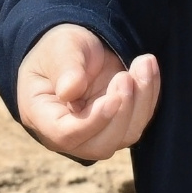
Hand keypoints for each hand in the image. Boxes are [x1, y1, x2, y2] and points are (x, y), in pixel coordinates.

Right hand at [14, 25, 161, 161]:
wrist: (75, 49)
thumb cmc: (60, 49)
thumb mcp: (60, 48)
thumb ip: (65, 68)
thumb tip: (70, 91)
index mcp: (42, 116)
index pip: (66, 135)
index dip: (92, 122)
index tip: (113, 98)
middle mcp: (69, 133)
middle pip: (100, 144)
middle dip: (122, 114)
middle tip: (125, 76)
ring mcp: (96, 133)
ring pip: (126, 135)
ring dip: (141, 100)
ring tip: (143, 62)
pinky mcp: (118, 125)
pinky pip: (140, 120)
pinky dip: (149, 94)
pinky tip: (147, 66)